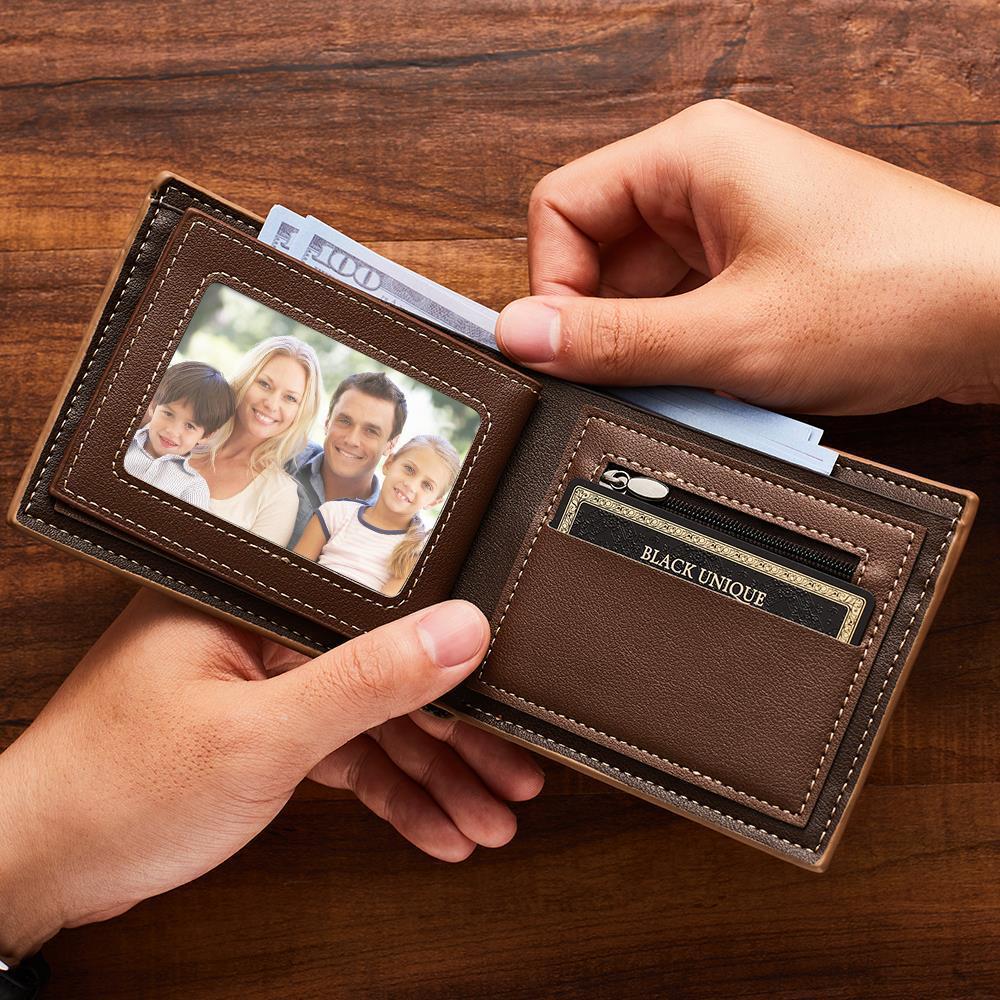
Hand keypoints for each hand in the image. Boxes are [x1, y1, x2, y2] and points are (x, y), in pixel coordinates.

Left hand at [0, 590, 542, 959]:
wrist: (44, 864)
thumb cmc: (117, 787)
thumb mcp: (262, 734)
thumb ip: (367, 682)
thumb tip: (457, 630)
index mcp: (257, 598)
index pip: (384, 617)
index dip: (455, 669)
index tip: (508, 713)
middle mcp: (267, 633)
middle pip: (390, 675)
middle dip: (457, 739)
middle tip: (513, 778)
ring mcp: (268, 684)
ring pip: (375, 723)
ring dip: (434, 775)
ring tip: (488, 817)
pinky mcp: (266, 731)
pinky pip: (346, 755)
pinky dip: (389, 793)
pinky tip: (435, 825)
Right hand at [496, 99, 999, 413]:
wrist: (997, 318)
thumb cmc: (893, 296)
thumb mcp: (728, 336)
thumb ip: (614, 340)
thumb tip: (523, 335)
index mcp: (691, 156)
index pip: (561, 207)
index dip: (552, 285)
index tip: (568, 350)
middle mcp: (707, 177)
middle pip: (598, 251)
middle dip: (605, 323)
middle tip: (633, 376)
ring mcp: (734, 220)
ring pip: (642, 286)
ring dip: (651, 343)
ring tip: (696, 378)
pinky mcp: (757, 261)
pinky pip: (686, 303)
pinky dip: (687, 347)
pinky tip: (719, 378)